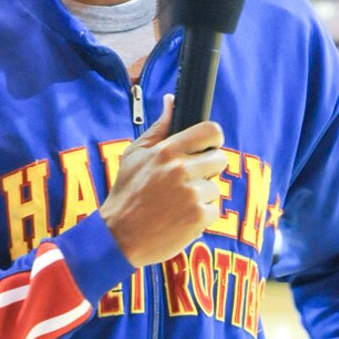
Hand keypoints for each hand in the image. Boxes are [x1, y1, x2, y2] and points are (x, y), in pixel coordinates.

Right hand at [100, 93, 227, 268]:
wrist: (118, 237)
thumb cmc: (126, 193)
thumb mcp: (135, 155)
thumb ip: (158, 128)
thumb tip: (171, 101)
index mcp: (167, 151)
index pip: (210, 131)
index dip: (214, 138)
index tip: (209, 146)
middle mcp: (182, 170)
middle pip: (220, 159)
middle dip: (208, 168)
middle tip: (190, 179)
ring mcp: (192, 195)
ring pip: (215, 187)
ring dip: (202, 195)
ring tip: (178, 203)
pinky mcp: (198, 218)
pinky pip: (214, 210)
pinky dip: (201, 216)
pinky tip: (180, 218)